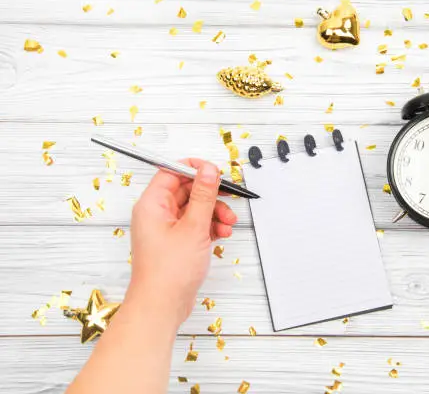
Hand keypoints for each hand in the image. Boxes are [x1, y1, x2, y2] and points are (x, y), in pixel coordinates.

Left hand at [127, 159, 236, 328]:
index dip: (194, 169)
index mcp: (152, 205)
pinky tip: (222, 233)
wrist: (162, 306)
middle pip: (186, 190)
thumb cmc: (168, 272)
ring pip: (194, 208)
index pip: (171, 172)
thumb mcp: (193, 227)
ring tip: (227, 223)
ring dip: (214, 212)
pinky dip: (210, 226)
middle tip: (229, 197)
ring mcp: (167, 229)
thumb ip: (203, 196)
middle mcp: (157, 214)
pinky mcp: (176, 242)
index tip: (215, 171)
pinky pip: (196, 225)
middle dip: (210, 195)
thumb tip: (209, 170)